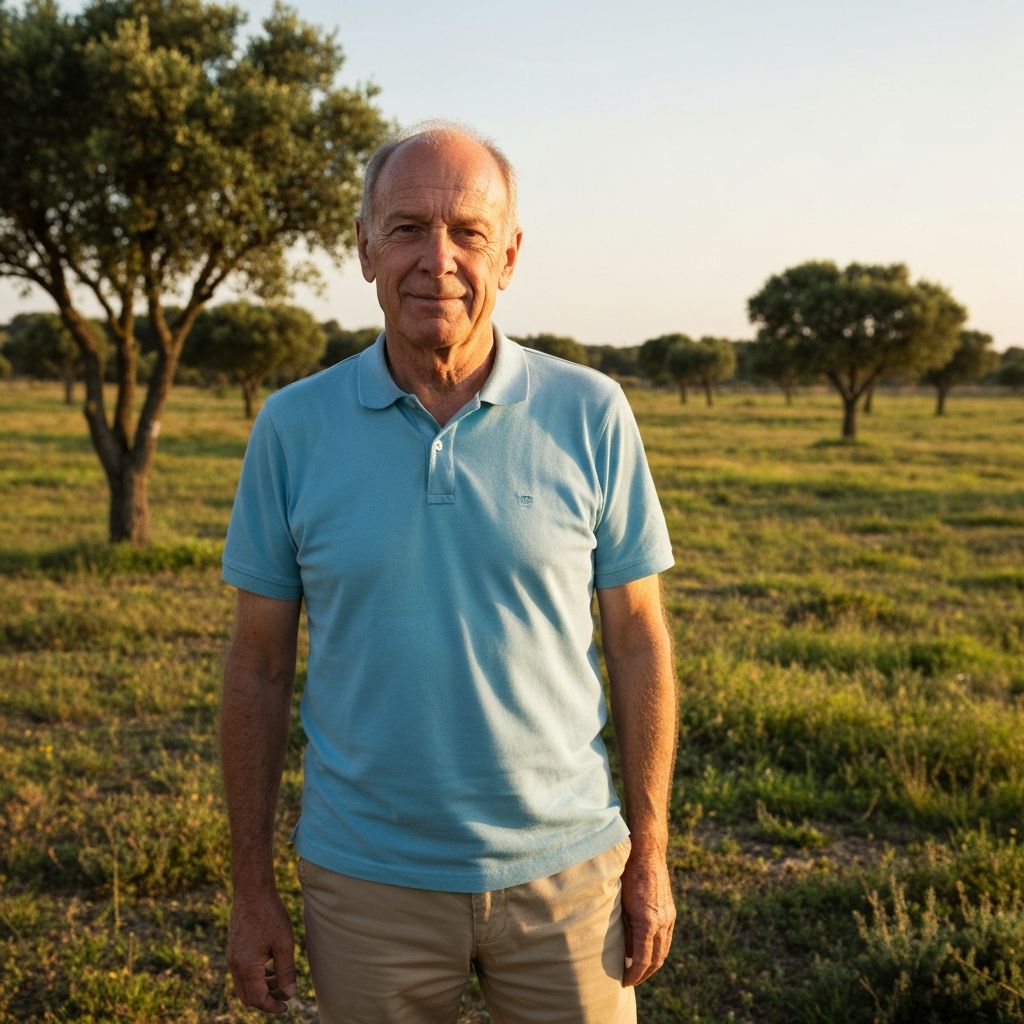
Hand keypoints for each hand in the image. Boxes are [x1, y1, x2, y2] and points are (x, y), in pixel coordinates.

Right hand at [227, 885, 297, 1013]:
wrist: (252, 890)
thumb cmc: (271, 914)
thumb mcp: (284, 943)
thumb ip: (286, 971)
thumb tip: (290, 994)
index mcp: (247, 967)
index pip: (257, 998)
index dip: (272, 1006)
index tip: (286, 1006)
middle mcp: (235, 964)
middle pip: (247, 995)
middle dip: (266, 999)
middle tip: (284, 996)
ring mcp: (232, 956)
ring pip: (244, 983)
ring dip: (262, 987)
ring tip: (281, 981)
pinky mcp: (234, 948)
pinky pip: (243, 971)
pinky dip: (256, 975)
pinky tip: (272, 967)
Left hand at [620, 844, 675, 986]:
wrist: (647, 853)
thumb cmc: (627, 875)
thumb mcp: (619, 904)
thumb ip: (624, 930)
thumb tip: (624, 952)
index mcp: (648, 922)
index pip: (643, 960)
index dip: (634, 974)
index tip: (624, 982)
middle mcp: (662, 922)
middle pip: (657, 960)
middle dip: (643, 974)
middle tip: (629, 980)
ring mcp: (669, 917)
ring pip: (664, 950)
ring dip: (652, 964)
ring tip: (637, 970)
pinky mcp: (670, 911)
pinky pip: (666, 938)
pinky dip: (657, 950)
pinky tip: (646, 951)